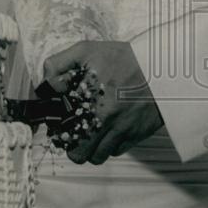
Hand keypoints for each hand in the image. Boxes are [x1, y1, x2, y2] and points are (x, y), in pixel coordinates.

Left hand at [43, 41, 162, 164]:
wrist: (162, 66)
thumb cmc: (124, 57)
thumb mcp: (86, 50)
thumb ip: (59, 64)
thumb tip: (45, 84)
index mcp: (89, 100)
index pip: (61, 131)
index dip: (57, 130)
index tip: (59, 123)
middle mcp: (105, 119)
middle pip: (78, 154)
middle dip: (73, 146)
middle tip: (74, 133)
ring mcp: (122, 130)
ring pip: (97, 157)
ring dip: (91, 149)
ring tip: (91, 134)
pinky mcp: (136, 135)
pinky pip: (116, 151)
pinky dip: (110, 145)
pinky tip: (110, 129)